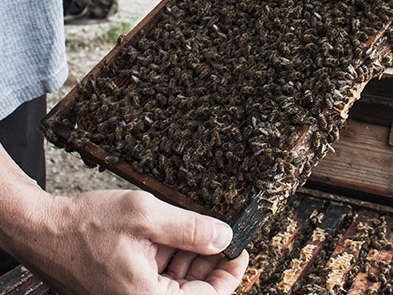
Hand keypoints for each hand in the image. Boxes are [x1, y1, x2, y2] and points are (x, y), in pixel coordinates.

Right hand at [6, 188, 247, 294]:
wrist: (42, 229)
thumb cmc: (84, 224)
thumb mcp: (146, 216)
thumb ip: (191, 228)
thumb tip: (224, 237)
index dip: (229, 273)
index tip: (239, 250)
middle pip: (193, 290)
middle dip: (209, 261)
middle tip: (219, 234)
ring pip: (176, 283)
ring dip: (189, 258)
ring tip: (191, 230)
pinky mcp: (122, 288)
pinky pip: (157, 278)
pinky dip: (169, 258)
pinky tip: (169, 235)